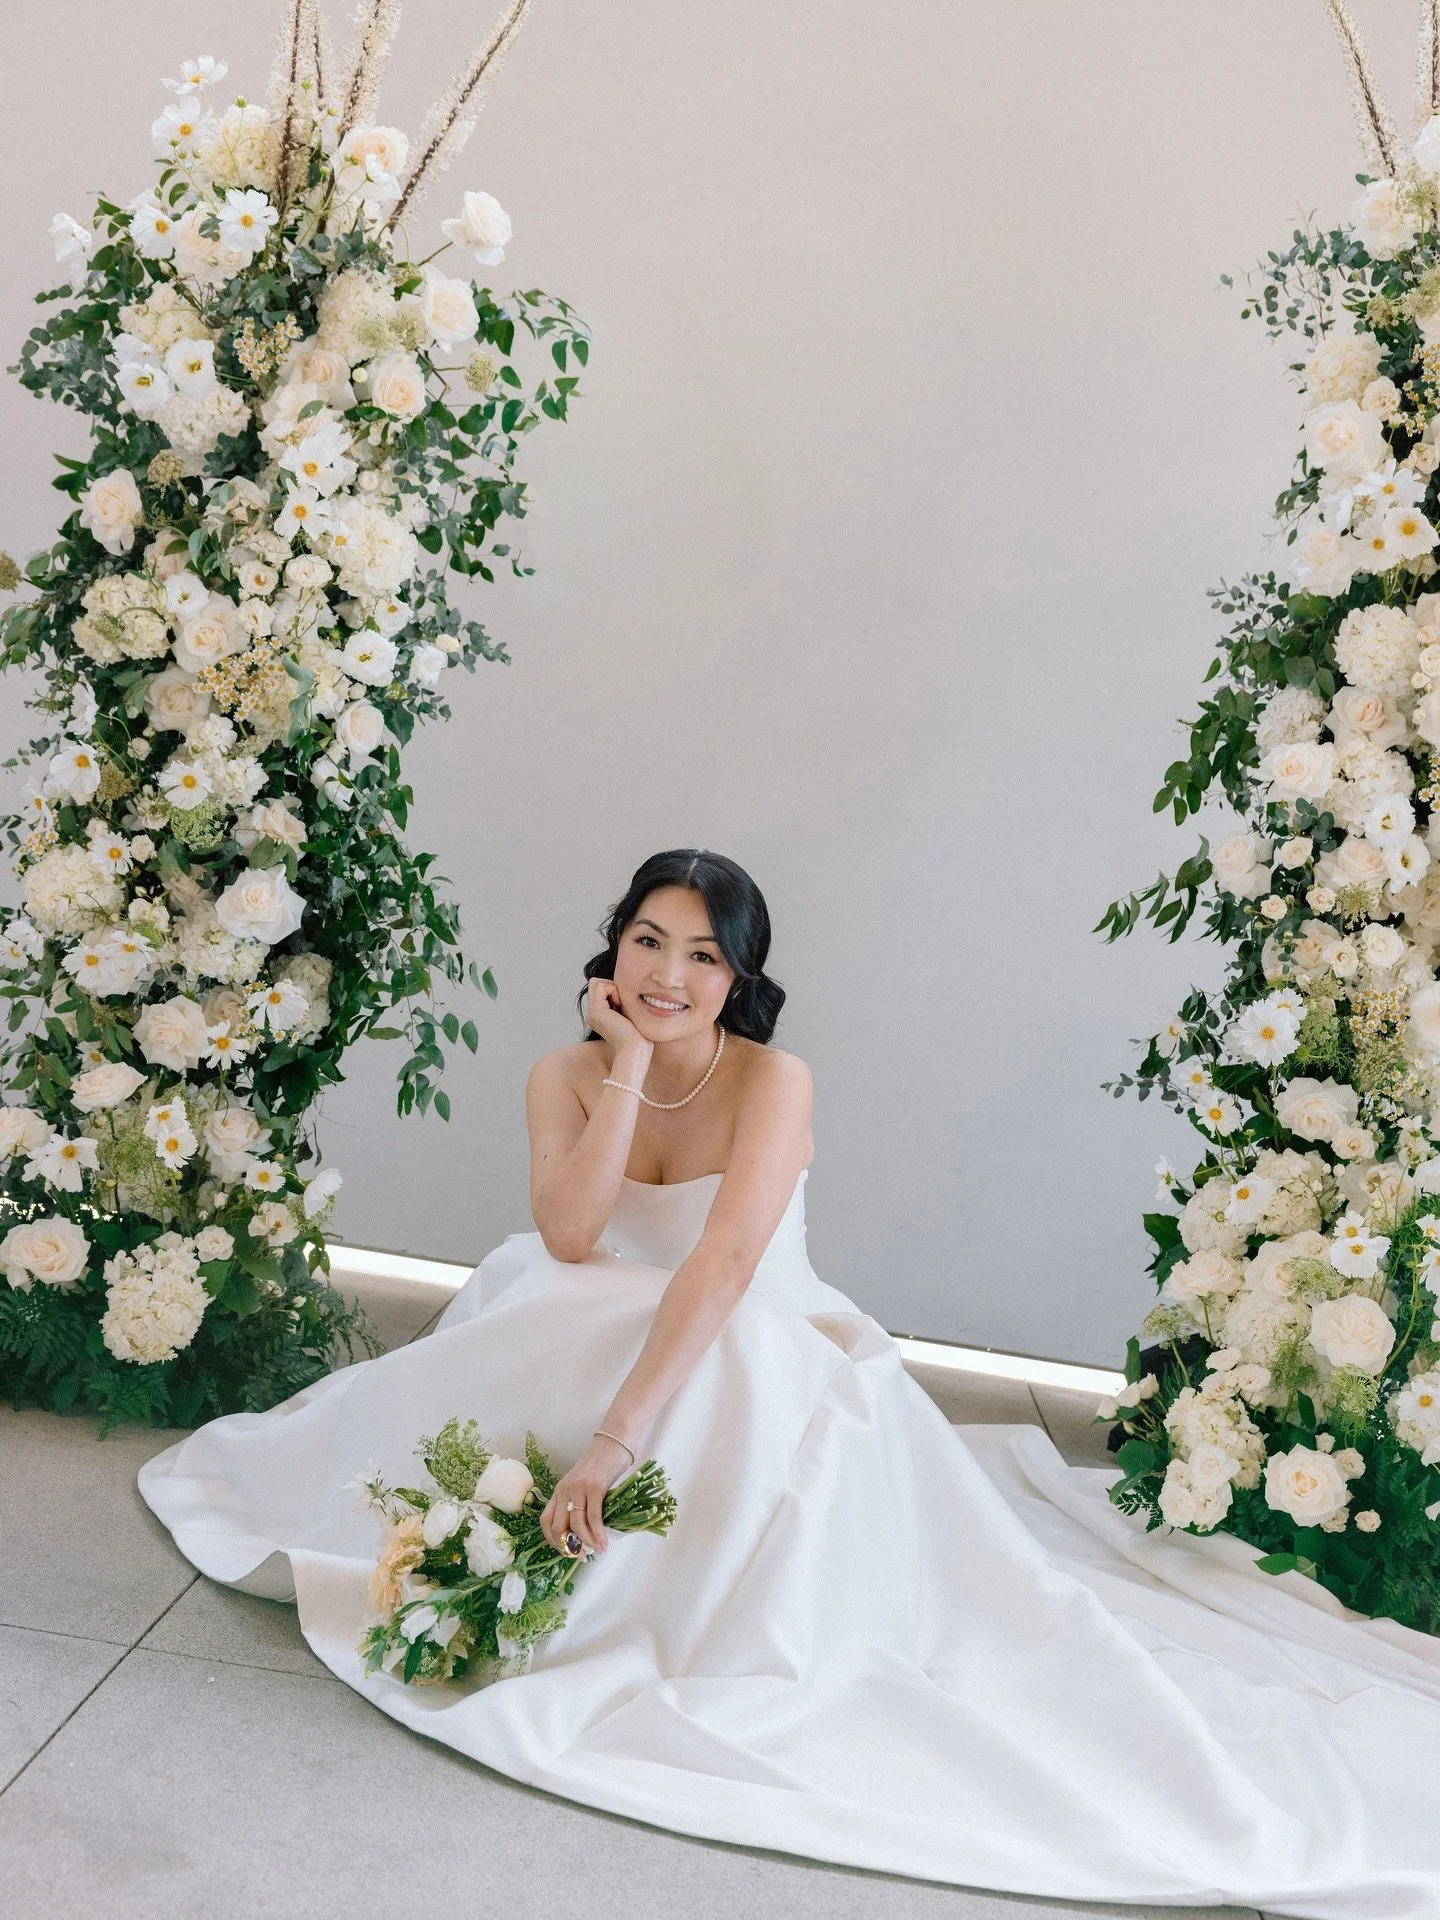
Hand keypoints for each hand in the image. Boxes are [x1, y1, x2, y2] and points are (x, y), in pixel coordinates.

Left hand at [539, 1433, 633, 1555]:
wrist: (613, 1442)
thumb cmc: (601, 1466)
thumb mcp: (583, 1485)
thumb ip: (579, 1504)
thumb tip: (583, 1534)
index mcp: (559, 1490)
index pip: (545, 1521)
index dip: (553, 1540)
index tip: (566, 1551)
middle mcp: (565, 1490)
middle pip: (557, 1526)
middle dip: (568, 1546)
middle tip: (581, 1556)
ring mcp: (579, 1488)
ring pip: (575, 1525)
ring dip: (585, 1543)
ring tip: (597, 1551)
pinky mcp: (595, 1487)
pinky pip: (593, 1517)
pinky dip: (598, 1534)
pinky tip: (604, 1543)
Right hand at [586, 976, 651, 1064]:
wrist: (635, 1050)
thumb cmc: (638, 1036)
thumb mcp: (629, 1015)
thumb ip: (622, 1003)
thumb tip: (625, 987)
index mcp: (598, 1016)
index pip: (599, 988)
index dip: (613, 989)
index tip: (624, 1005)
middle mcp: (591, 1014)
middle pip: (596, 983)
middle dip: (611, 987)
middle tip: (623, 1003)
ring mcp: (592, 1013)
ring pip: (597, 982)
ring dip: (613, 989)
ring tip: (622, 1006)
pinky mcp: (596, 1011)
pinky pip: (601, 986)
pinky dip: (614, 990)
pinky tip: (621, 1006)